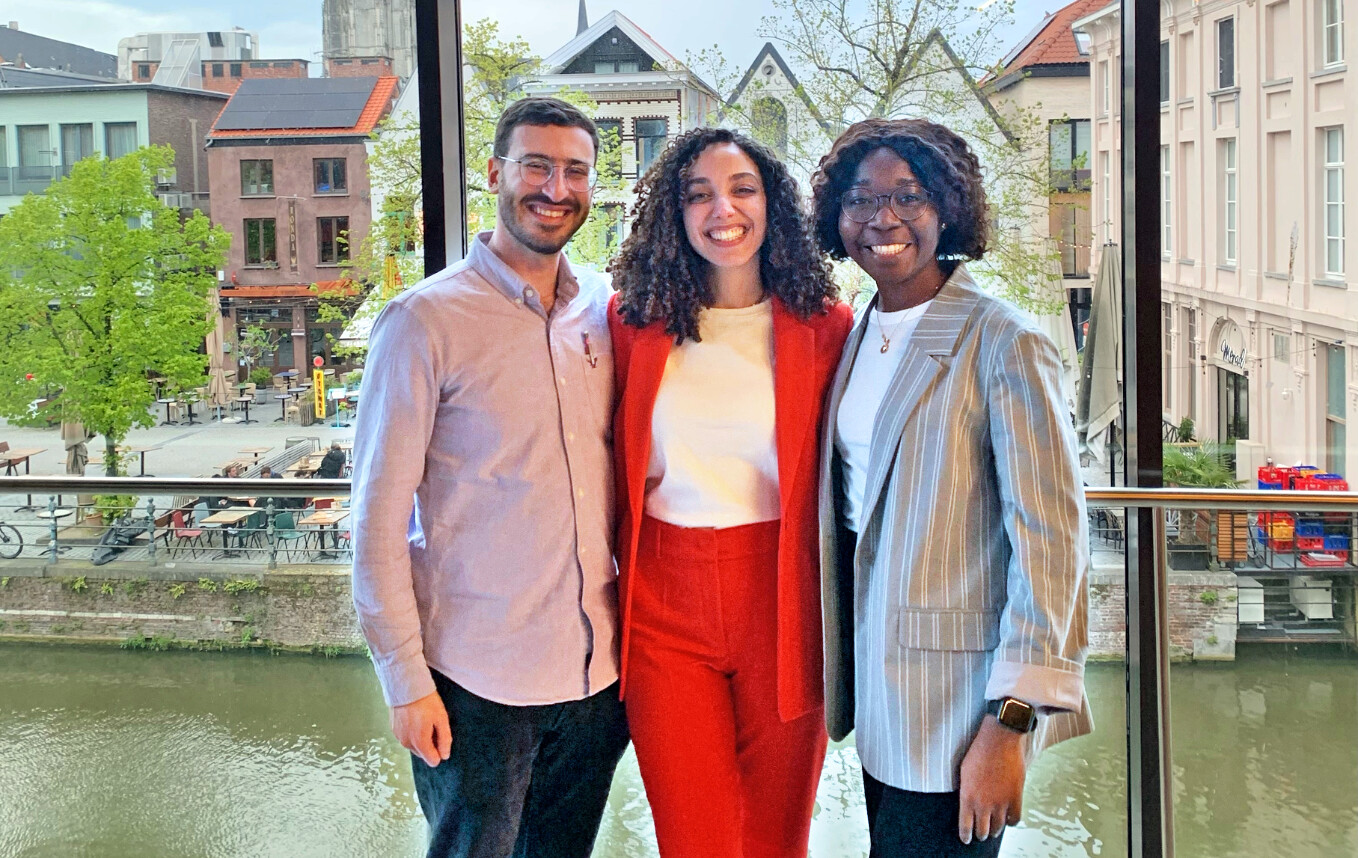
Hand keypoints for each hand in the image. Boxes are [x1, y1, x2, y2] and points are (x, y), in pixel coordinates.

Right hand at [390, 691, 452, 767]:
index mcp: (420, 742)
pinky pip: (406, 738)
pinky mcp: (393, 730)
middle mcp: (407, 743)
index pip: (433, 761)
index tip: (440, 736)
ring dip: (420, 738)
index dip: (440, 751)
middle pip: (423, 754)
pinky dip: (411, 732)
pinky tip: (414, 717)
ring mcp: (399, 737)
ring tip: (423, 719)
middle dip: (430, 744)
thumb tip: (445, 756)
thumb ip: (444, 740)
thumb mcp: (441, 719)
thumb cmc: (426, 701)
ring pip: (414, 746)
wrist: (406, 686)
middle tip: (432, 725)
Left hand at [957, 715, 1026, 844]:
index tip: (966, 839)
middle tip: (981, 832)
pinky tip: (1008, 818)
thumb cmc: (979, 751)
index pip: (966, 827)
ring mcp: (1001, 802)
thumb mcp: (964, 772)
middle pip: (983, 831)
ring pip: (998, 827)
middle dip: (981, 833)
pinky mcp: (1016, 798)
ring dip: (995, 828)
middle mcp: (983, 804)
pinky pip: (1015, 819)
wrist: (999, 739)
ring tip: (994, 827)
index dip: (966, 835)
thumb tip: (969, 804)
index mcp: (967, 797)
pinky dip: (1011, 821)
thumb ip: (967, 791)